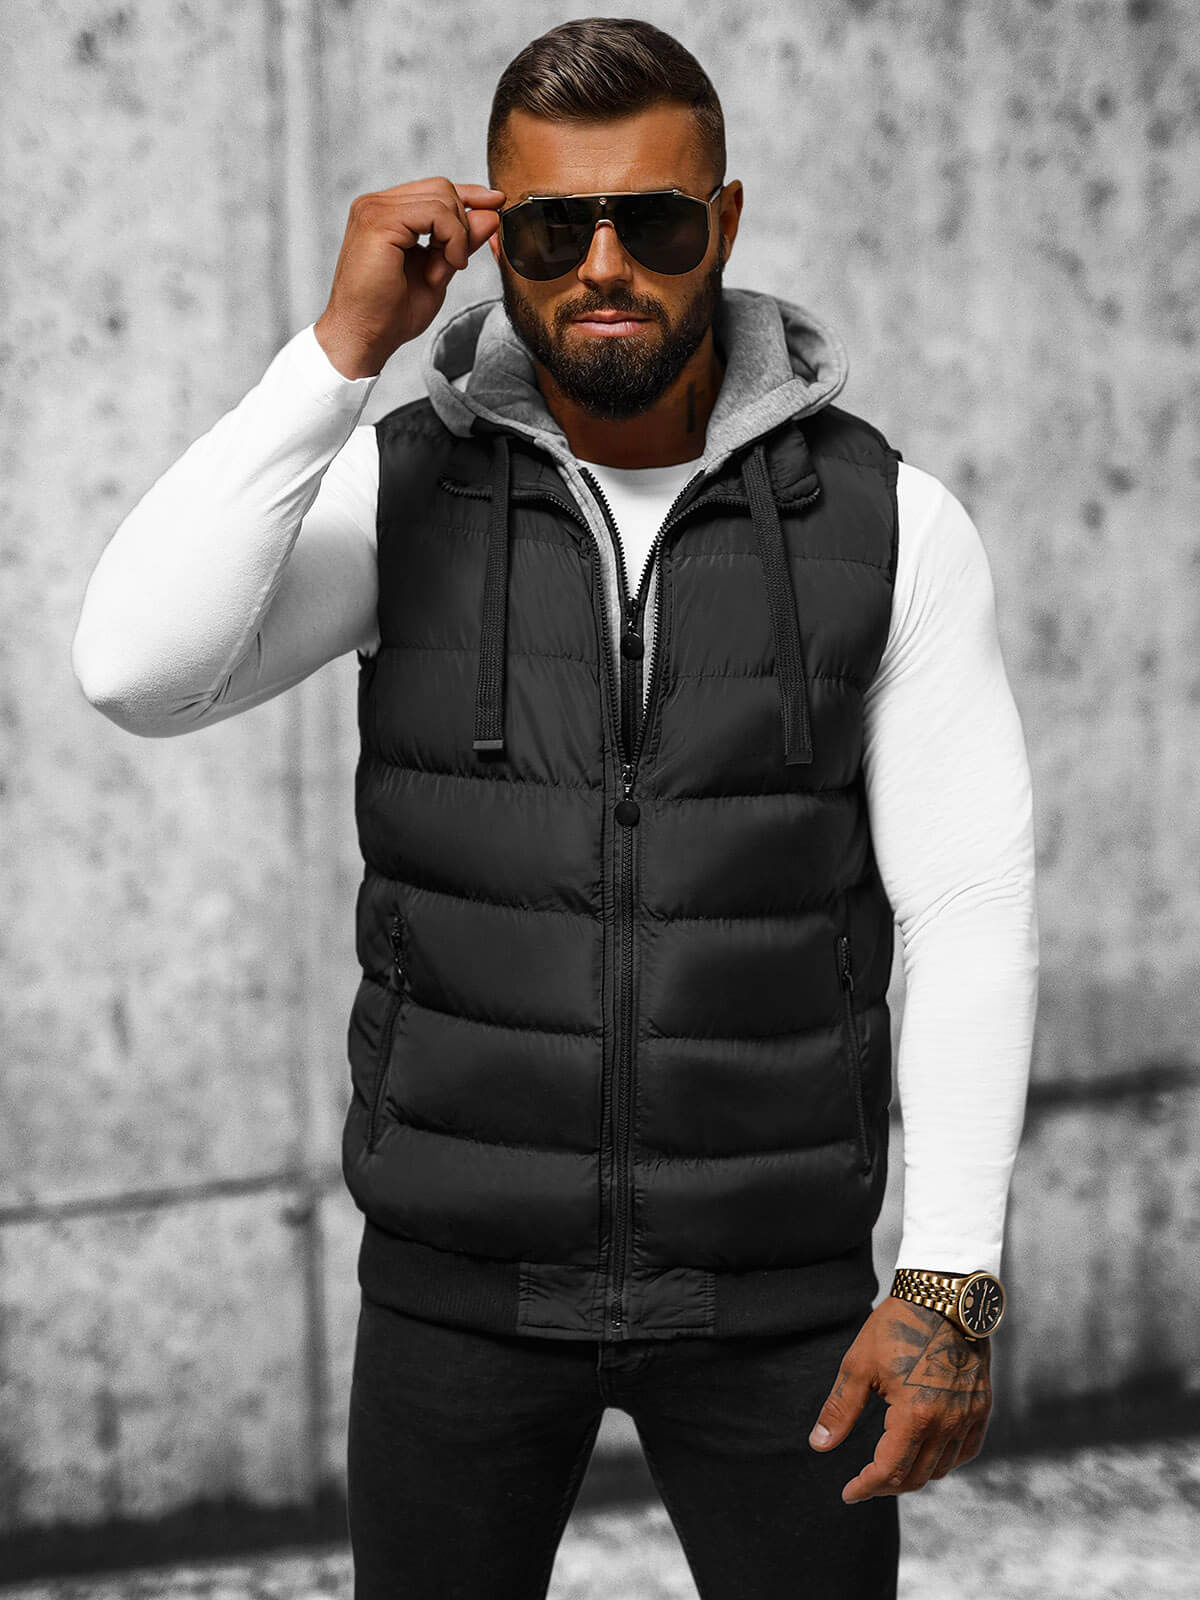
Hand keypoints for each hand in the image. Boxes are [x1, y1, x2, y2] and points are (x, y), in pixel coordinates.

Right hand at [314, 176, 505, 377]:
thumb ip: (461, 243)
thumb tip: (491, 214)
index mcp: (386, 213)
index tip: (496, 203)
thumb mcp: (438, 272)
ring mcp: (375, 209)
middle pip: (442, 188)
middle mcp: (376, 204)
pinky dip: (452, 238)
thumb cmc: (392, 314)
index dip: (469, 195)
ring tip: (444, 271)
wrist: (363, 337)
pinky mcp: (380, 222)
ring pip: (442, 197)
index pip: (435, 189)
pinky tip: (445, 267)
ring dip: (457, 237)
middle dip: (462, 225)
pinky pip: (436, 213)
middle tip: (455, 264)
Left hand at [808, 1296, 991, 1500]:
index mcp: (916, 1415)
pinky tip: (925, 1452)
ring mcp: (969, 1417)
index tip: (848, 1493)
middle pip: (917, 1476)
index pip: (890, 1471)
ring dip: (914, 1475)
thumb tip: (819, 1446)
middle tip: (864, 1482)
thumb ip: (840, 1410)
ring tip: (890, 1467)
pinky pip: (965, 1452)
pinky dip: (944, 1461)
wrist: (944, 1297)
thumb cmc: (897, 1326)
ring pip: (942, 1468)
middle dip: (886, 1485)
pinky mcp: (982, 1408)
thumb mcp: (859, 1365)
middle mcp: (948, 1423)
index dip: (866, 1488)